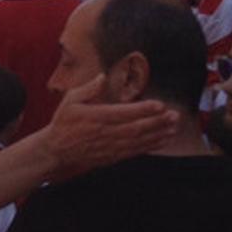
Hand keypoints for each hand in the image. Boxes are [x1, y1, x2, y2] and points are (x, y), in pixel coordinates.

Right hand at [42, 75, 177, 177]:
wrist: (57, 150)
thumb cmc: (64, 123)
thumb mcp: (69, 100)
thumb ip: (88, 89)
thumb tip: (102, 76)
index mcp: (95, 117)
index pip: (123, 113)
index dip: (143, 110)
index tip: (159, 105)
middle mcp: (105, 133)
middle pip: (136, 128)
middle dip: (157, 122)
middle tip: (175, 115)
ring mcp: (110, 146)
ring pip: (139, 141)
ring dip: (158, 134)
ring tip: (174, 127)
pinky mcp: (113, 156)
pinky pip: (136, 151)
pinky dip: (151, 146)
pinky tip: (163, 139)